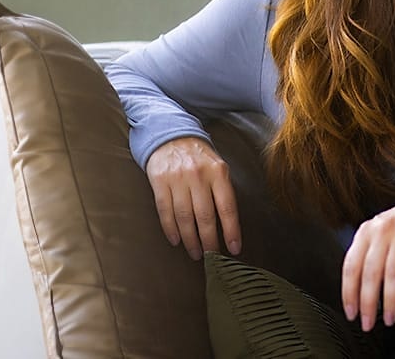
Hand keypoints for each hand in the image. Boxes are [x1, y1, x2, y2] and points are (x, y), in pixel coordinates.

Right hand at [145, 136, 240, 259]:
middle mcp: (198, 176)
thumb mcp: (218, 167)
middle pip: (205, 216)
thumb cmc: (199, 157)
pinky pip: (165, 211)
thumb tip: (229, 224)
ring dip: (190, 239)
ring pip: (184, 217)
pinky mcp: (159, 182)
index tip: (234, 249)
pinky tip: (176, 240)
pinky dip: (171, 229)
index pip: (227, 207)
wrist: (171, 136)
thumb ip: (223, 191)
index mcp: (218, 172)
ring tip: (195, 253)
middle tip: (212, 257)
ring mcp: (178, 179)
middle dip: (209, 240)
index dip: (231, 230)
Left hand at [341, 181, 394, 331]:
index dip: (349, 292)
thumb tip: (358, 291)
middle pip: (370, 272)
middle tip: (369, 323)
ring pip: (392, 270)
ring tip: (390, 317)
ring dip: (389, 299)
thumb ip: (370, 255)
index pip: (350, 266)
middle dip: (368, 302)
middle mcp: (382, 229)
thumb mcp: (383, 232)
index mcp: (367, 231)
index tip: (351, 312)